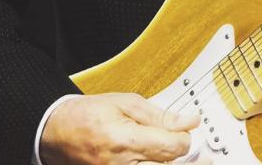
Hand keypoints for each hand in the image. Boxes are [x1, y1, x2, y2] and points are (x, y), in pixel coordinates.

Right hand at [38, 92, 206, 164]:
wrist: (57, 132)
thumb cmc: (87, 115)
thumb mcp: (125, 103)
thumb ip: (159, 116)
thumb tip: (189, 122)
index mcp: (124, 140)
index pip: (171, 147)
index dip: (187, 139)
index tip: (190, 131)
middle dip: (190, 162)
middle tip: (204, 156)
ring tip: (190, 162)